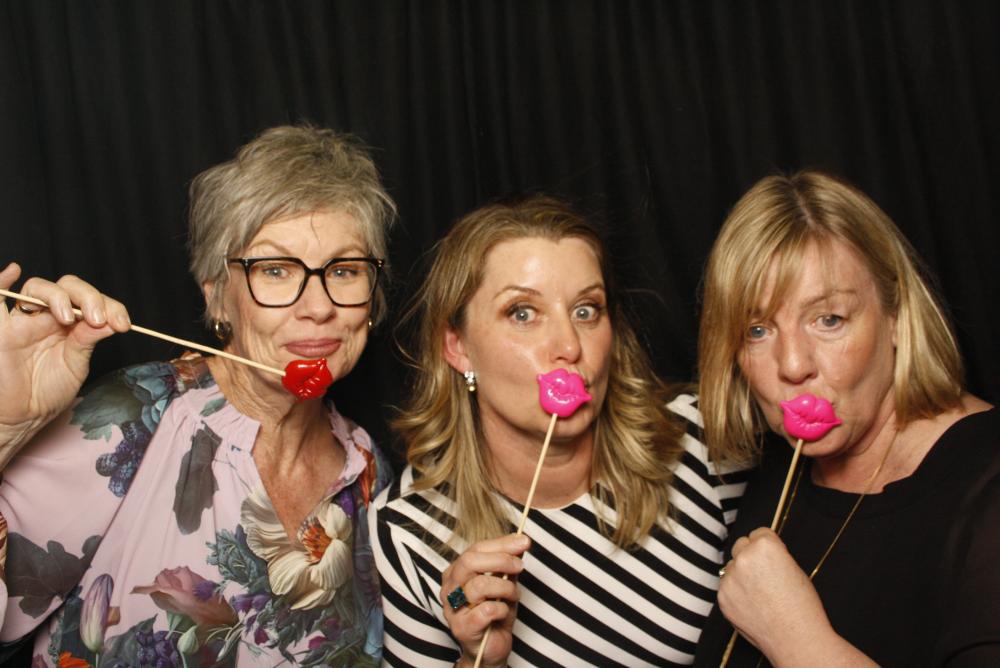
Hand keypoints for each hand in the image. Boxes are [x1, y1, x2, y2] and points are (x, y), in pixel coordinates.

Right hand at [0, 264, 129, 464]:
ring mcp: (23, 321)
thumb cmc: (47, 393)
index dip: (109, 306)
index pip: (90, 300)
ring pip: (38, 288)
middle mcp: (46, 317)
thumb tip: (111, 319)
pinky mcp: (1, 329)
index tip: (123, 324)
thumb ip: (88, 340)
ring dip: (58, 296)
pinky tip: (13, 271)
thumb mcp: (76, 364)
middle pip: (67, 288)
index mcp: (70, 324)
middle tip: (99, 319)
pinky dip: (1, 281)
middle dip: (89, 297)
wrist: (23, 418)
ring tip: (70, 318)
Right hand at [440, 533, 529, 667]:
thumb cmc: (495, 613)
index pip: (475, 549)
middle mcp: (449, 588)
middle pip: (470, 561)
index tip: (523, 542)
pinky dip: (502, 609)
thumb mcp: (504, 583)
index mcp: (456, 573)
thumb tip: (520, 541)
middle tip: (520, 566)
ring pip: (480, 585)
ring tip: (513, 595)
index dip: (501, 544)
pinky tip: (503, 612)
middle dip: (501, 560)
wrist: (491, 648)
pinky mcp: (462, 628)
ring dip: (505, 588)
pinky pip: (487, 609)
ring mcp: (453, 609)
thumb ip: (508, 564)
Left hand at [717, 528, 831, 662]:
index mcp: (765, 546)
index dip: (768, 546)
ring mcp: (730, 578)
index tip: (772, 557)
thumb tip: (759, 552)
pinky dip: (736, 593)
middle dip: (750, 555)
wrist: (797, 639)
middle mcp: (744, 558)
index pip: (759, 533)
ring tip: (760, 594)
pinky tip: (752, 605)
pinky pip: (726, 587)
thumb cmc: (802, 606)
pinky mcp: (722, 598)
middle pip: (741, 545)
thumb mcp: (794, 569)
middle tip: (764, 574)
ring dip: (740, 575)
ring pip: (732, 567)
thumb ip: (773, 556)